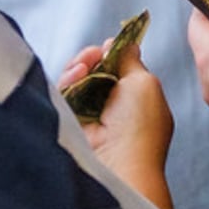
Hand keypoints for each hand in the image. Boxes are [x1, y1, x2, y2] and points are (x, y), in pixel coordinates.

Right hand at [58, 42, 175, 208]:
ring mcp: (89, 118)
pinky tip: (74, 76)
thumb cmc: (139, 126)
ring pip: (75, 82)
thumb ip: (130, 60)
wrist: (118, 165)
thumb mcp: (145, 83)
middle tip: (93, 54)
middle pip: (93, 73)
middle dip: (90, 58)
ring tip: (83, 67)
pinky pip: (63, 95)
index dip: (110, 55)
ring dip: (78, 67)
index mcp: (137, 100)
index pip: (117, 70)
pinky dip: (67, 81)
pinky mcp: (68, 124)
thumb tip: (122, 43)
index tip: (108, 47)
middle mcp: (112, 109)